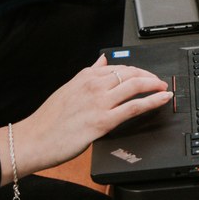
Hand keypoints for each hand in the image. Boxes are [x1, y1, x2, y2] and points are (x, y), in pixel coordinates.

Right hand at [8, 56, 172, 173]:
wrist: (34, 139)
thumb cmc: (48, 120)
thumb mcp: (68, 88)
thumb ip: (87, 73)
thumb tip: (101, 59)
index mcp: (85, 76)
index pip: (118, 66)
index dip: (136, 70)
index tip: (146, 74)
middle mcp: (94, 85)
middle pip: (130, 73)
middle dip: (149, 75)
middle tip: (159, 81)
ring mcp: (99, 102)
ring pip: (135, 86)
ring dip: (154, 85)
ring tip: (164, 88)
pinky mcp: (103, 120)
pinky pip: (134, 107)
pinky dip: (152, 101)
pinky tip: (162, 99)